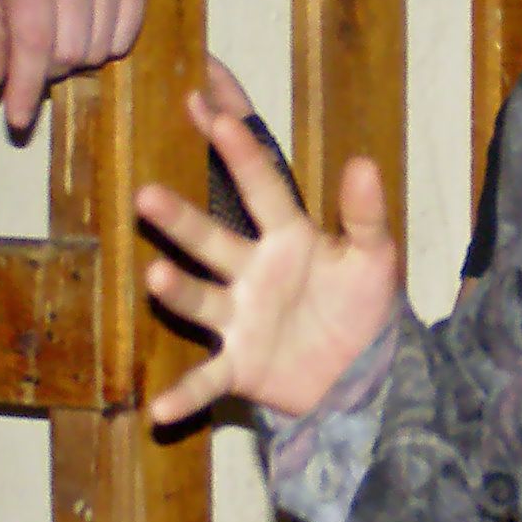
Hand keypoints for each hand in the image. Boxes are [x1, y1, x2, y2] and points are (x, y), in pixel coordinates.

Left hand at [0, 0, 145, 133]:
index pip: (32, 41)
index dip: (24, 86)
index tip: (17, 121)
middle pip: (68, 53)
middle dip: (46, 65)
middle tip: (32, 47)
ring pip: (99, 50)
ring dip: (75, 57)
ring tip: (58, 30)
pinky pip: (125, 39)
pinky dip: (103, 45)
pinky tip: (85, 22)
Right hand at [135, 88, 401, 423]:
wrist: (364, 376)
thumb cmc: (363, 307)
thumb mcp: (374, 258)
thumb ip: (365, 214)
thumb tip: (363, 162)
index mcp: (289, 238)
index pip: (263, 188)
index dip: (242, 151)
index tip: (214, 111)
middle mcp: (253, 272)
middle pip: (211, 240)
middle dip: (180, 220)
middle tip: (146, 195)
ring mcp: (240, 319)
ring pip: (201, 299)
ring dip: (178, 291)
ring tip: (156, 276)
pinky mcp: (239, 366)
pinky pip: (207, 381)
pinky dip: (185, 396)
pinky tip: (158, 411)